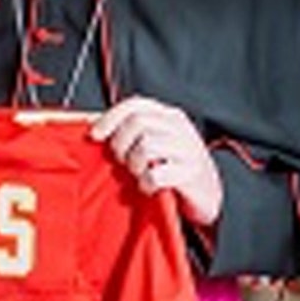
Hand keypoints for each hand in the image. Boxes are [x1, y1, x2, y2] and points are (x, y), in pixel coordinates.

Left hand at [87, 97, 223, 227]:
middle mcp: (181, 128)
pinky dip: (146, 184)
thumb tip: (93, 127)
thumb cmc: (173, 168)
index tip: (95, 135)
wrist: (207, 196)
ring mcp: (188, 150)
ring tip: (139, 174)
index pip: (135, 105)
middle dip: (121, 144)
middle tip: (122, 162)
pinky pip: (156, 174)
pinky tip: (148, 187)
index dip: (111, 118)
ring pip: (146, 146)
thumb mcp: (156, 143)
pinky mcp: (191, 174)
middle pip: (138, 123)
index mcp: (169, 116)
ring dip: (134, 165)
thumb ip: (131, 133)